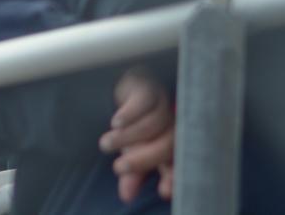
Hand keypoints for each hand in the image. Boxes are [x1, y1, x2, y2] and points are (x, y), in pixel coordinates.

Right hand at [100, 68, 174, 201]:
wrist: (124, 87)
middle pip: (168, 144)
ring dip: (128, 138)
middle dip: (144, 159)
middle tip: (118, 167)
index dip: (174, 178)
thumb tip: (126, 196)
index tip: (163, 192)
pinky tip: (116, 123)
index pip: (178, 162)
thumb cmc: (133, 125)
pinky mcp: (148, 88)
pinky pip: (144, 101)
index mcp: (172, 144)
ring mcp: (162, 105)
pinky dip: (130, 114)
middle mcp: (172, 125)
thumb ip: (132, 173)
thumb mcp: (130, 152)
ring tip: (106, 144)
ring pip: (154, 124)